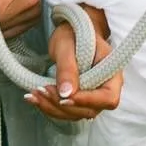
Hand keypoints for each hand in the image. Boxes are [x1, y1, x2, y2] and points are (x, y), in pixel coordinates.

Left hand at [27, 4, 124, 122]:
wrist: (72, 31)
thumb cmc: (74, 32)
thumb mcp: (67, 45)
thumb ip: (68, 69)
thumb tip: (66, 94)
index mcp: (112, 72)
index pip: (108, 97)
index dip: (87, 101)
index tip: (64, 98)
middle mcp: (106, 88)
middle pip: (91, 110)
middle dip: (64, 106)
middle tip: (42, 91)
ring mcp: (93, 96)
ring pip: (77, 114)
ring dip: (53, 109)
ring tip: (33, 95)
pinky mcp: (79, 98)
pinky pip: (67, 110)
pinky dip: (49, 107)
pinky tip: (33, 98)